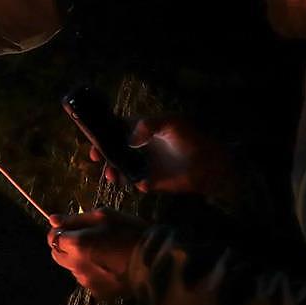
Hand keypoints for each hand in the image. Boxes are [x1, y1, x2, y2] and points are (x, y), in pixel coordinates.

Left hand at [46, 208, 147, 296]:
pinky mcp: (98, 292)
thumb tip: (52, 219)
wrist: (155, 263)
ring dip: (79, 259)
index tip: (73, 228)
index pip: (52, 237)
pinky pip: (87, 279)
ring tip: (103, 252)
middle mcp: (76, 266)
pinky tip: (109, 265)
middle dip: (66, 246)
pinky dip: (92, 272)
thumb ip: (75, 219)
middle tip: (87, 238)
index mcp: (76, 245)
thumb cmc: (130, 233)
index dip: (61, 231)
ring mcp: (86, 281)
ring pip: (72, 268)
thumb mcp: (104, 216)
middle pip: (57, 254)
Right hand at [91, 114, 229, 194]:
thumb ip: (149, 125)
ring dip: (111, 170)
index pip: (116, 129)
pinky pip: (131, 182)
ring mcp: (143, 164)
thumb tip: (129, 141)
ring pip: (118, 167)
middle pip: (112, 149)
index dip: (103, 134)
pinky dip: (126, 182)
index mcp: (142, 129)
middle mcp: (139, 146)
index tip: (96, 142)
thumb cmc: (192, 138)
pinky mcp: (148, 180)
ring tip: (112, 175)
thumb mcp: (171, 122)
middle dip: (102, 154)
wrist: (209, 166)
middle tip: (96, 159)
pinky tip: (127, 182)